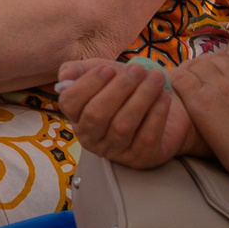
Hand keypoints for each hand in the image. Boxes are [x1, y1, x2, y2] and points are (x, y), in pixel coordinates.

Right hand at [59, 59, 196, 167]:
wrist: (161, 107)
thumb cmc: (126, 89)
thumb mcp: (101, 73)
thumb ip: (79, 70)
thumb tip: (64, 78)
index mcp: (77, 116)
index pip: (69, 103)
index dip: (87, 85)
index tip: (108, 68)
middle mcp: (91, 138)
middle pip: (96, 115)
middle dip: (119, 88)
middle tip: (138, 69)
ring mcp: (115, 152)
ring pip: (122, 126)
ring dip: (141, 97)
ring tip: (155, 77)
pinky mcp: (140, 159)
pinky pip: (146, 136)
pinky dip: (157, 113)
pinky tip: (163, 95)